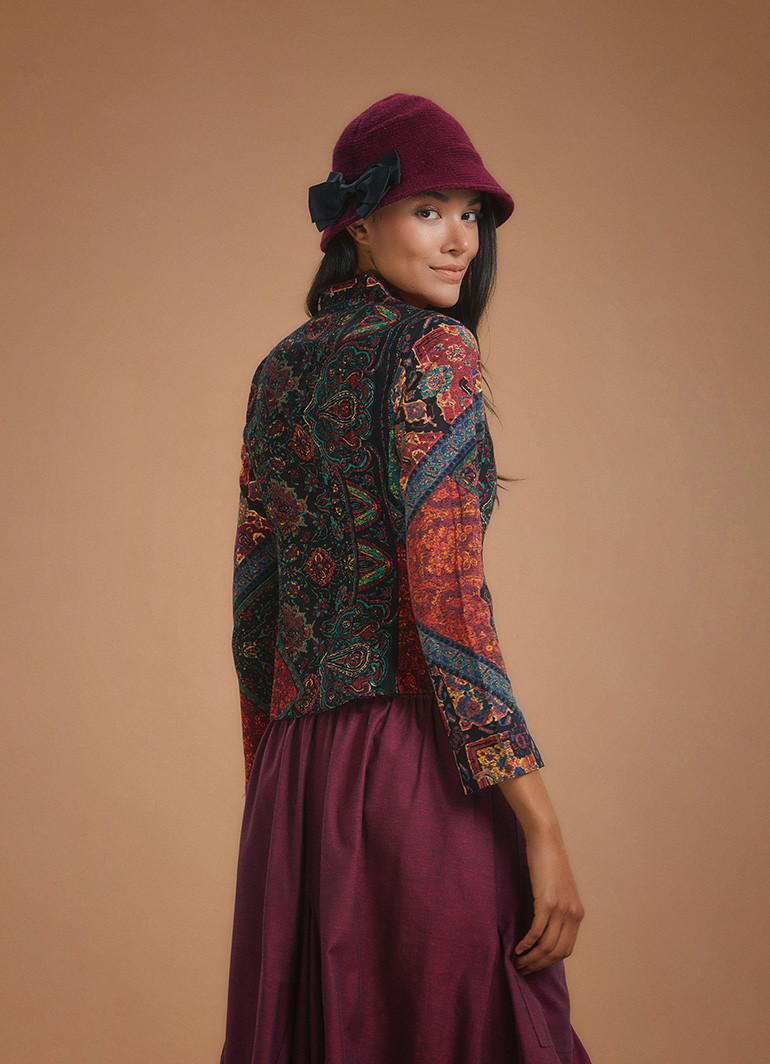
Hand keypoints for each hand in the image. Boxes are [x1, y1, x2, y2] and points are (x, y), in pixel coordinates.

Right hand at [514, 826, 584, 974]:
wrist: (547, 841)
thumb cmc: (549, 864)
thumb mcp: (559, 892)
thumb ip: (557, 911)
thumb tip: (545, 931)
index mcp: (578, 915)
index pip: (566, 950)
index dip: (549, 962)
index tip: (535, 966)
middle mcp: (573, 915)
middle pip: (556, 952)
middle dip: (539, 964)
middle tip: (523, 969)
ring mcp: (561, 909)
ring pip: (546, 945)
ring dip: (531, 958)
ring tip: (518, 962)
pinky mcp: (547, 902)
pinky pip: (537, 931)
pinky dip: (526, 943)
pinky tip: (518, 947)